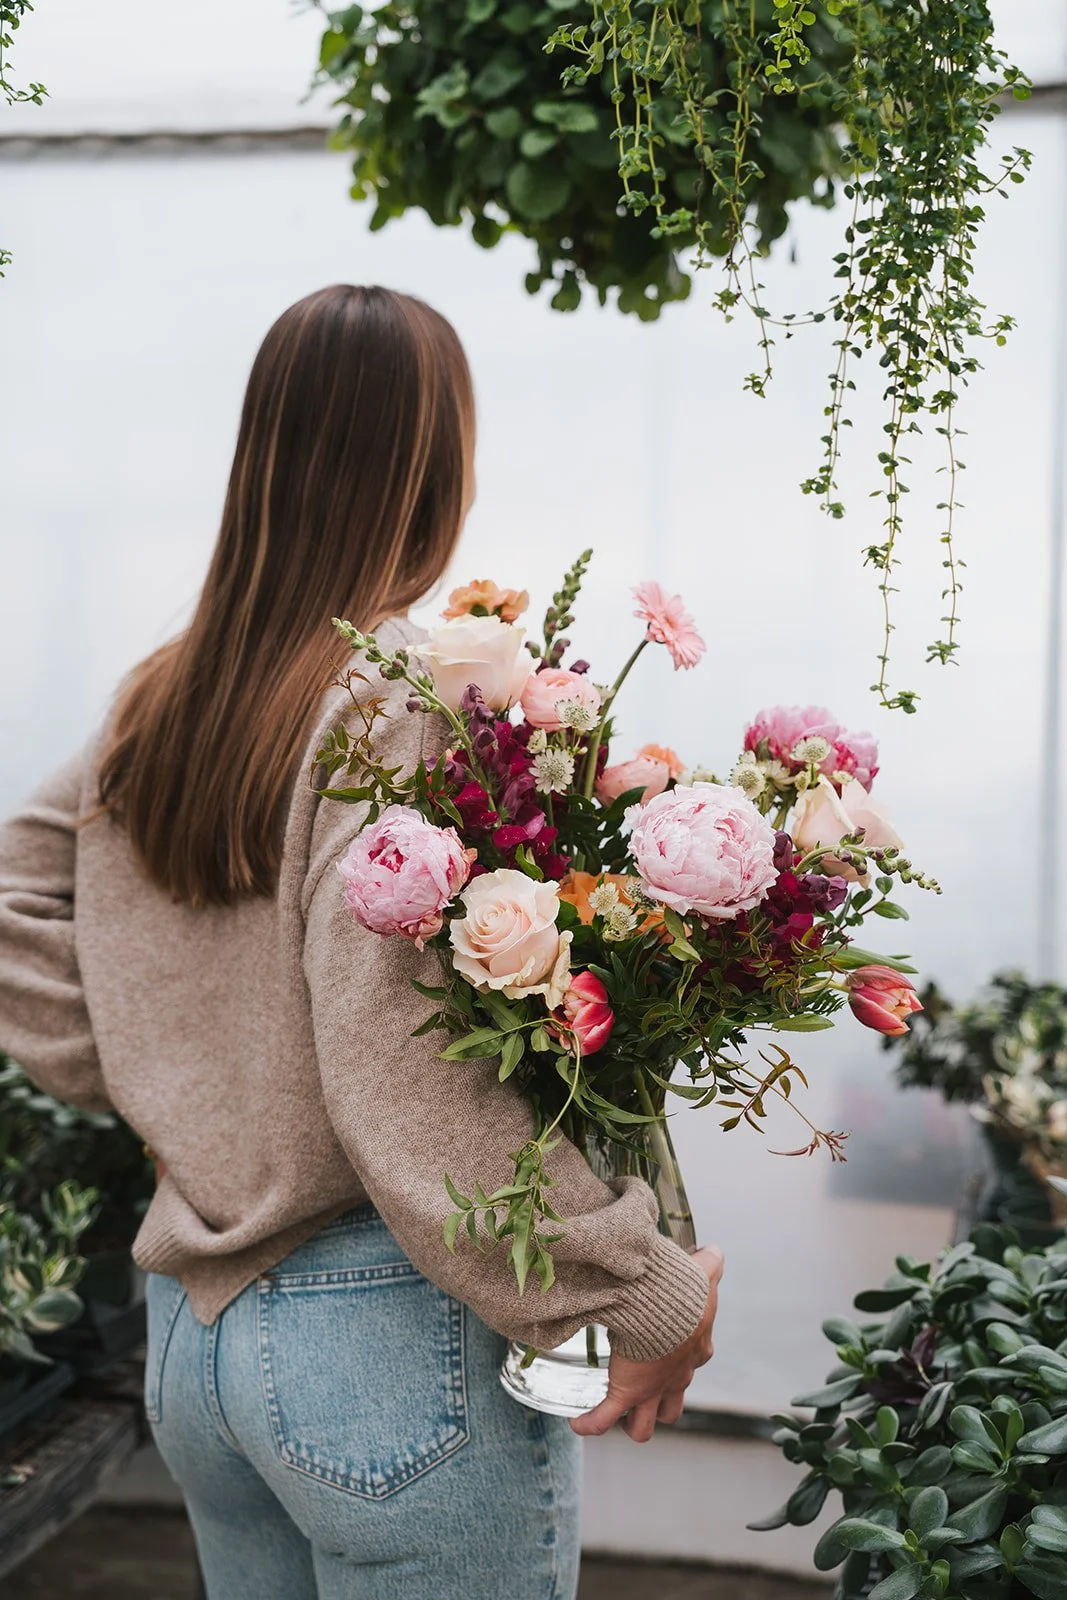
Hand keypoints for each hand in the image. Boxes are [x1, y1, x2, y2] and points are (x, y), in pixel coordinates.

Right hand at [569, 1244, 723, 1443]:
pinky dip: (591, 1423)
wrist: (666, 1308)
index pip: (692, 1362)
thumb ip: (711, 1262)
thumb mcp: (704, 1274)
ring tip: (617, 1415)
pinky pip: (604, 1417)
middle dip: (659, 1406)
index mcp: (694, 1350)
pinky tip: (578, 1423)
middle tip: (644, 1393)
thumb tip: (714, 1250)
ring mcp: (651, 1389)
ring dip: (632, 1423)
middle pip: (672, 1408)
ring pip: (645, 1426)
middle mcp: (676, 1377)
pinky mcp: (628, 1391)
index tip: (668, 1344)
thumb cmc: (685, 1292)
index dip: (682, 1359)